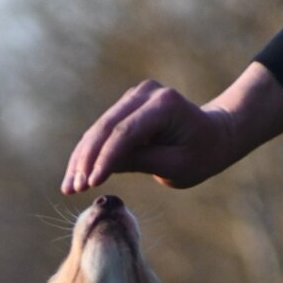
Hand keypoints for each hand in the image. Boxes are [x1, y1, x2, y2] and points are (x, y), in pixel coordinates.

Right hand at [61, 63, 282, 194]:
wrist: (214, 135)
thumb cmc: (201, 155)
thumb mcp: (176, 167)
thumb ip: (142, 162)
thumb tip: (101, 167)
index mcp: (165, 105)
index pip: (126, 133)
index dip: (105, 159)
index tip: (90, 184)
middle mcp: (147, 93)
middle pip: (107, 127)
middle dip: (86, 160)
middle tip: (71, 189)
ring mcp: (135, 96)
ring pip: (99, 129)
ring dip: (81, 159)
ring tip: (68, 188)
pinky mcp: (127, 105)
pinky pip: (103, 131)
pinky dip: (89, 153)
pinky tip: (75, 176)